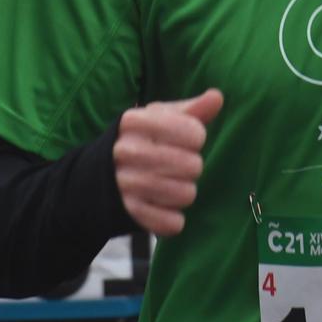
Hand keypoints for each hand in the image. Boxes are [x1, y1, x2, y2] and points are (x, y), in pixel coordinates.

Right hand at [115, 89, 222, 236]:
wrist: (104, 174)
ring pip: (185, 195)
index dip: (196, 138)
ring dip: (185, 192)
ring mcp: (125, 183)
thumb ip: (192, 110)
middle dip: (192, 167)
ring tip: (172, 184)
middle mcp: (127, 151)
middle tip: (179, 165)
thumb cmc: (144, 139)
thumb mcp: (162, 118)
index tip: (185, 140)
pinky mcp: (129, 213)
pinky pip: (171, 223)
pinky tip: (164, 207)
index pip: (194, 133)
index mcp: (136, 121)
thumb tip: (217, 97)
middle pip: (192, 166)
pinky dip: (174, 219)